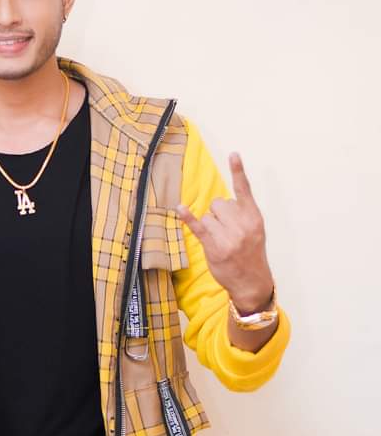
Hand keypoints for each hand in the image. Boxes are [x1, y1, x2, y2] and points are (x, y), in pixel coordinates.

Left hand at [175, 153, 274, 314]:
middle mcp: (242, 225)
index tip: (234, 154)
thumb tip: (220, 203)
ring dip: (209, 225)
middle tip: (226, 231)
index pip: (244, 190)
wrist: (252, 282)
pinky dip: (188, 217)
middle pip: (218, 203)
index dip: (238, 171)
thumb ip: (242, 214)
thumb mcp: (255, 231)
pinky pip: (199, 226)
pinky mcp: (214, 246)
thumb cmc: (251, 254)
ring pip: (208, 215)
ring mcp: (228, 236)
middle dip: (218, 214)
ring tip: (220, 240)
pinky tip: (180, 208)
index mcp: (254, 218)